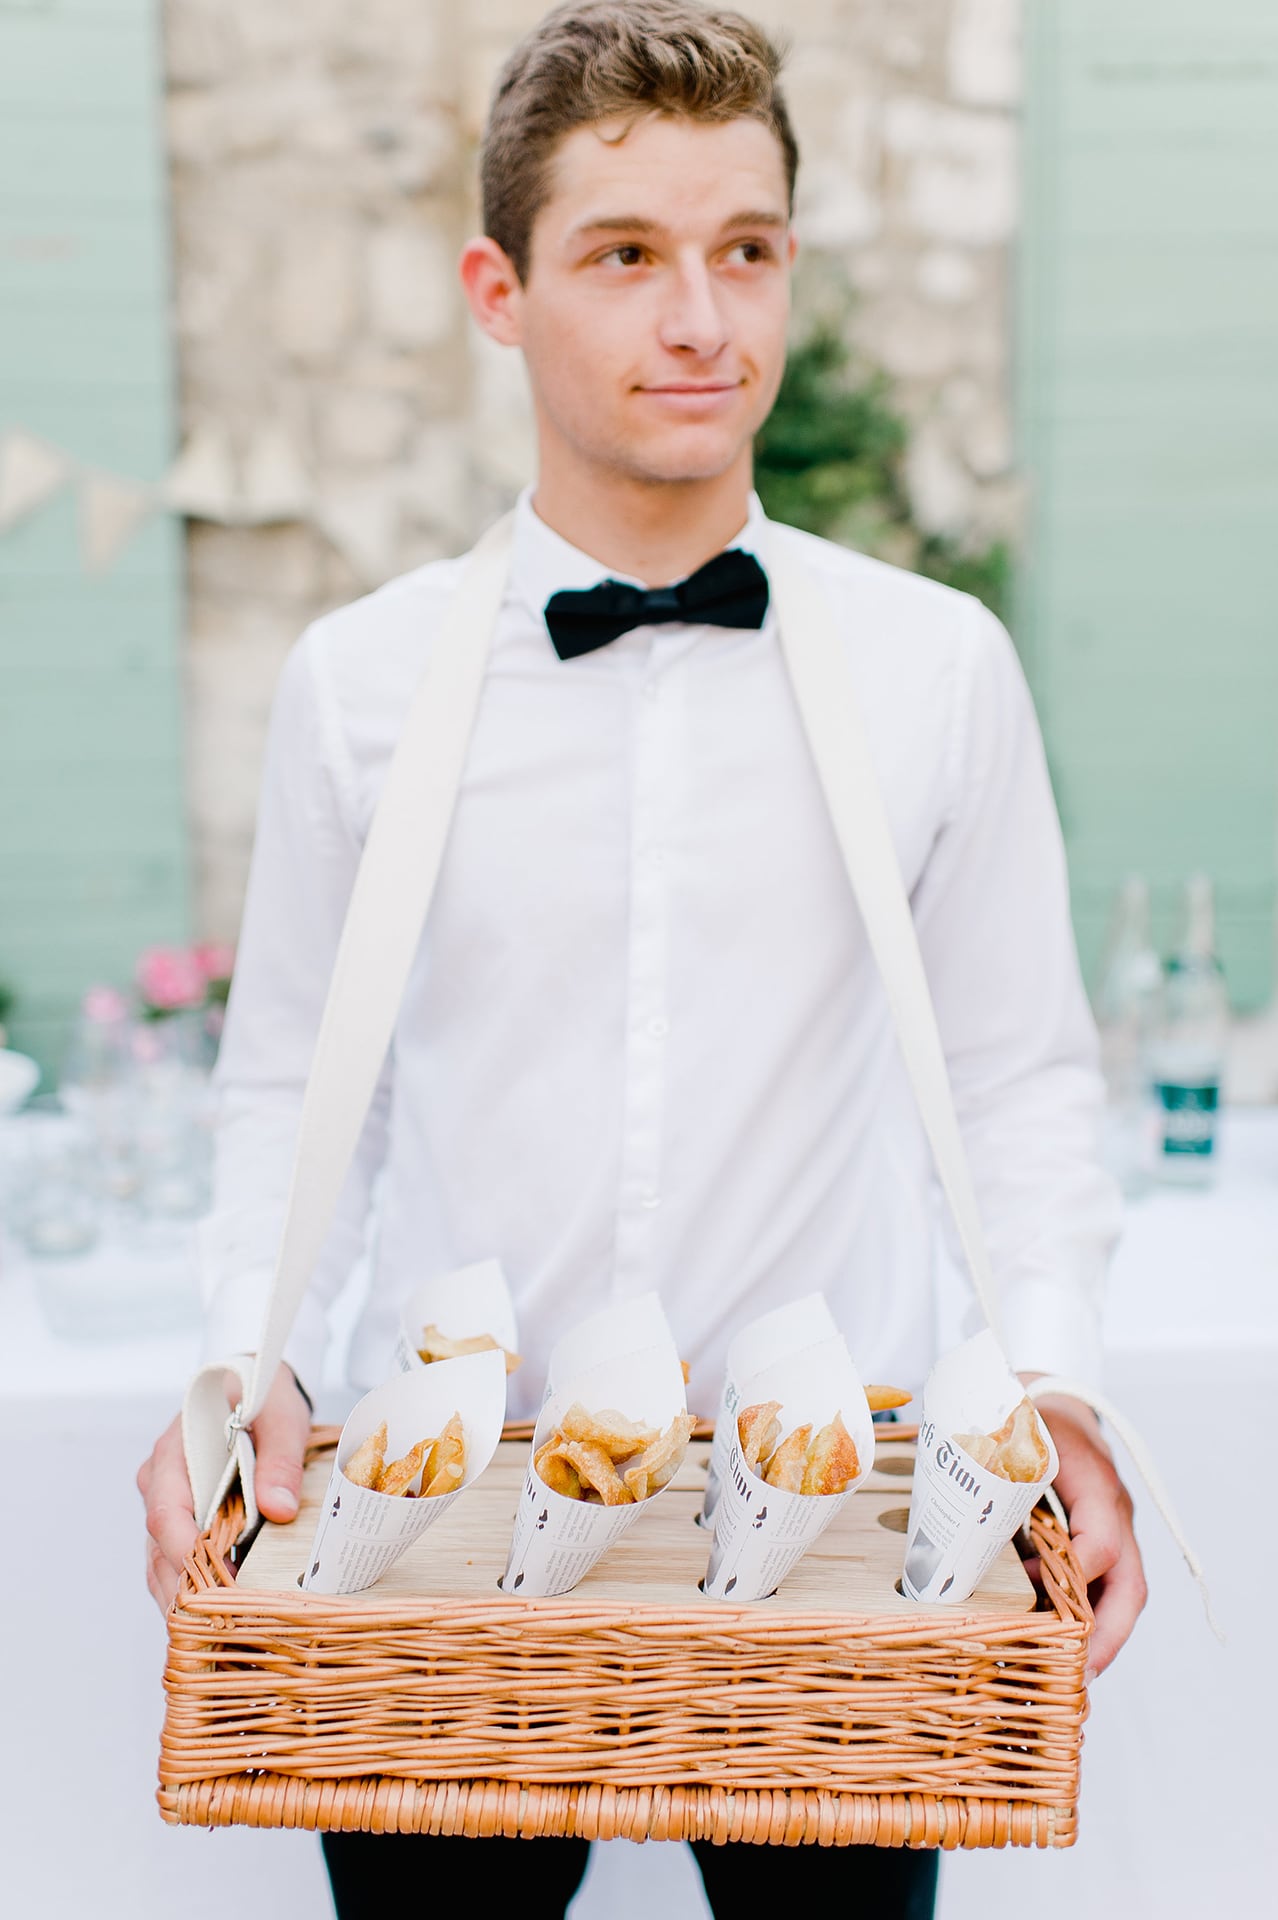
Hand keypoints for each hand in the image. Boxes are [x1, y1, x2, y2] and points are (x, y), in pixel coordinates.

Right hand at [137, 1363, 312, 1612]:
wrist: (254, 1383)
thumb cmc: (263, 1395)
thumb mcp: (280, 1417)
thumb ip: (280, 1460)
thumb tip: (279, 1509)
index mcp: (175, 1452)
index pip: (166, 1512)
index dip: (186, 1552)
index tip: (216, 1581)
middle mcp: (160, 1482)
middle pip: (159, 1548)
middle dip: (185, 1589)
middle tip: (218, 1627)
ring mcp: (166, 1502)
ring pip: (161, 1561)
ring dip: (185, 1596)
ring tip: (216, 1635)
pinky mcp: (181, 1517)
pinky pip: (175, 1559)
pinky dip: (191, 1586)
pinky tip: (215, 1614)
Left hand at [1021, 1386, 1146, 1677]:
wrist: (1053, 1394)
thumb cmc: (1031, 1410)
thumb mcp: (1015, 1429)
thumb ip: (996, 1466)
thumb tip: (959, 1522)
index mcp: (1096, 1483)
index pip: (1102, 1542)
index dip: (1071, 1577)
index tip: (1031, 1591)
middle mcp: (1113, 1512)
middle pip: (1129, 1584)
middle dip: (1108, 1635)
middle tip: (1081, 1674)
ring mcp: (1111, 1528)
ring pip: (1121, 1592)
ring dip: (1101, 1637)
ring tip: (1070, 1676)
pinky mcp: (1097, 1538)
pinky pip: (1103, 1585)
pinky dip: (1086, 1618)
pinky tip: (1057, 1644)